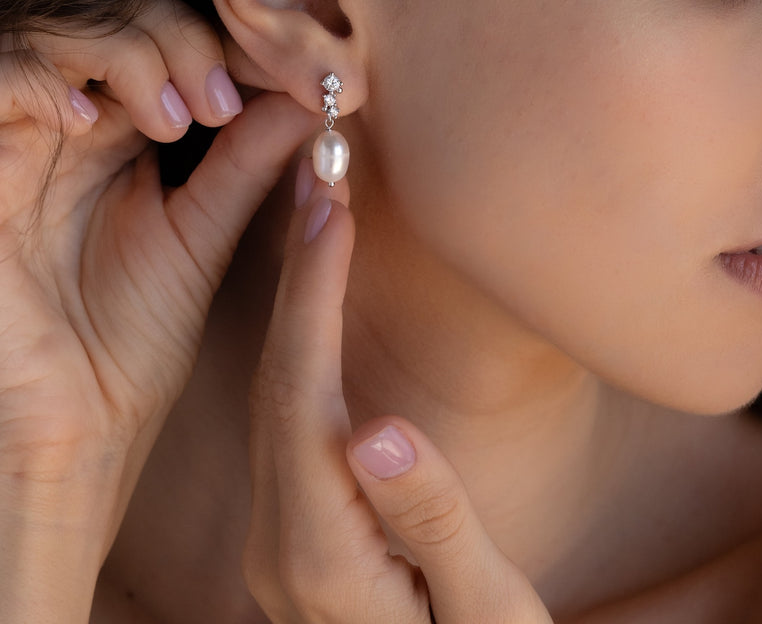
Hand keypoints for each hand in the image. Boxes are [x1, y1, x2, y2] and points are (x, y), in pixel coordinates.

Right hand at [0, 0, 314, 530]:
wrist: (81, 431)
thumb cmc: (138, 339)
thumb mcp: (205, 230)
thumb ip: (247, 157)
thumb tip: (309, 89)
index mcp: (105, 131)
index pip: (140, 30)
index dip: (200, 34)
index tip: (263, 75)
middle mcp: (46, 128)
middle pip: (88, 12)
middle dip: (165, 36)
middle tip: (215, 99)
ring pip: (30, 32)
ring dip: (112, 51)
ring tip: (169, 118)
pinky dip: (26, 83)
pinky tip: (84, 124)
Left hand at [244, 165, 552, 622]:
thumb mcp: (485, 611)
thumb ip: (431, 522)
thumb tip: (378, 428)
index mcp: (318, 558)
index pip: (303, 398)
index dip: (313, 295)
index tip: (329, 210)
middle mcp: (276, 543)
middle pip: (278, 383)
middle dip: (297, 275)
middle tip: (316, 181)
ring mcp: (276, 537)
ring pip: (276, 394)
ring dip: (297, 301)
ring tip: (320, 216)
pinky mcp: (293, 527)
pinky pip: (288, 415)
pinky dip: (304, 344)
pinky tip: (321, 296)